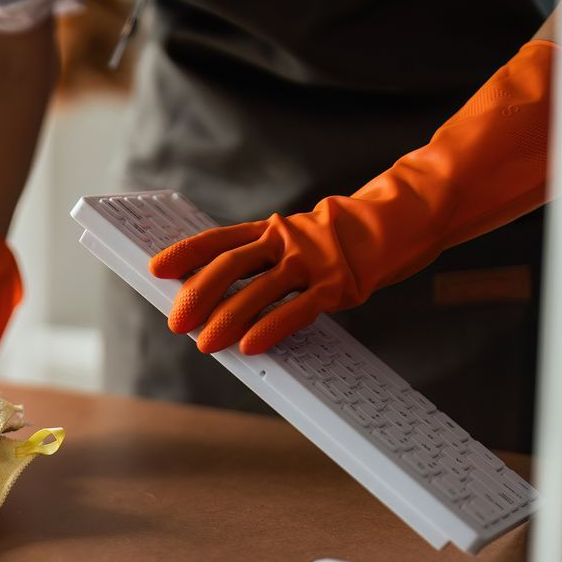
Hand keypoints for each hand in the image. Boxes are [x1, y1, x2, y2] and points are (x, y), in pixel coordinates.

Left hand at [149, 40, 556, 355]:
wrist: (407, 215)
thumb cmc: (353, 235)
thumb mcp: (306, 240)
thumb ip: (274, 261)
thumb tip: (235, 295)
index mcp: (274, 229)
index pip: (218, 240)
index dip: (185, 254)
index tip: (154, 269)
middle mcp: (286, 240)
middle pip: (228, 266)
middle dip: (196, 295)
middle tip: (175, 321)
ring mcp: (311, 260)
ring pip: (256, 290)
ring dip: (225, 318)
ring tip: (204, 343)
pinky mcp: (337, 282)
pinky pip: (296, 309)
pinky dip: (269, 328)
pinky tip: (250, 346)